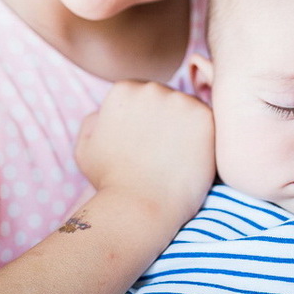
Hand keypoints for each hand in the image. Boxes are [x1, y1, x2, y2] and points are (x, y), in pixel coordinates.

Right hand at [76, 80, 214, 223]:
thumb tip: (104, 112)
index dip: (145, 121)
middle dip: (166, 120)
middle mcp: (151, 87)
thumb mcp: (85, 148)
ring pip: (188, 108)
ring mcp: (179, 99)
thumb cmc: (111, 182)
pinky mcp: (204, 116)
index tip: (145, 144)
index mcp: (123, 89)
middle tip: (163, 152)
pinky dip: (204, 138)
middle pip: (166, 97)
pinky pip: (209, 121)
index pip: (142, 96)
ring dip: (186, 126)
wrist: (141, 206)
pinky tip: (192, 159)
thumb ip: (92, 122)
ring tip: (177, 158)